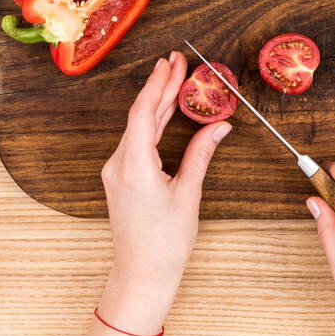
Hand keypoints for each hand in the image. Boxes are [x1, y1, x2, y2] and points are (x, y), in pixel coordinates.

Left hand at [98, 51, 231, 334]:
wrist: (142, 274)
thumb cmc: (165, 243)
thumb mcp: (189, 195)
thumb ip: (201, 155)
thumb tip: (219, 126)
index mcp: (135, 167)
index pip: (143, 113)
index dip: (158, 85)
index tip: (172, 63)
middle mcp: (118, 165)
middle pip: (140, 116)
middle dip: (159, 87)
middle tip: (177, 61)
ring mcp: (116, 171)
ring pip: (137, 127)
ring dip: (156, 103)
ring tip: (173, 78)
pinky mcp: (120, 178)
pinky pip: (135, 141)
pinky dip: (151, 122)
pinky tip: (164, 111)